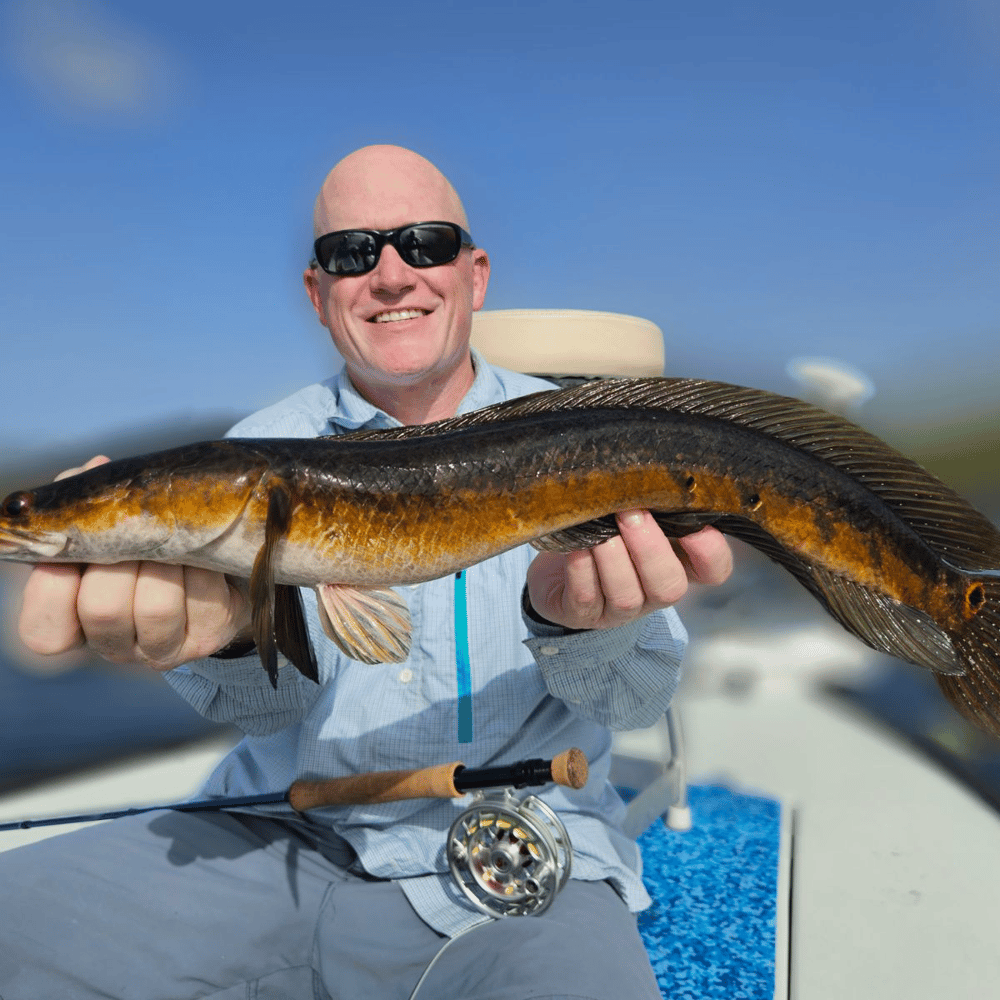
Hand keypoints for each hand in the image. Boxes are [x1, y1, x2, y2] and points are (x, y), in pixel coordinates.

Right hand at [17, 456, 251, 670]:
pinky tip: (203, 554)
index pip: (45, 634)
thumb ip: (87, 504)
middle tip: (135, 533)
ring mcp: (163, 650)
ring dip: (165, 560)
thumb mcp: (109, 527)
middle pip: (103, 609)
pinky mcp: (208, 639)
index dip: (52, 588)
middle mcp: (116, 647)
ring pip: (156, 607)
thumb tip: (94, 470)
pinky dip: (202, 566)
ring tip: (173, 540)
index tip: (71, 548)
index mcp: (77, 627)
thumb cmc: (146, 545)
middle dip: (120, 558)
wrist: (214, 567)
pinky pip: (202, 597)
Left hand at [525, 510, 731, 630]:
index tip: (696, 522)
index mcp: (679, 565)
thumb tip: (654, 472)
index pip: (714, 570)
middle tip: (631, 513)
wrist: (560, 565)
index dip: (710, 551)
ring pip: (626, 595)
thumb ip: (653, 502)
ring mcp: (620, 609)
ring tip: (600, 530)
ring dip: (613, 559)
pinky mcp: (583, 614)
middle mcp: (653, 592)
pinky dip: (582, 570)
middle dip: (650, 549)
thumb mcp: (636, 516)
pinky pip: (586, 597)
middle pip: (669, 586)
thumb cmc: (608, 530)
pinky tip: (577, 547)